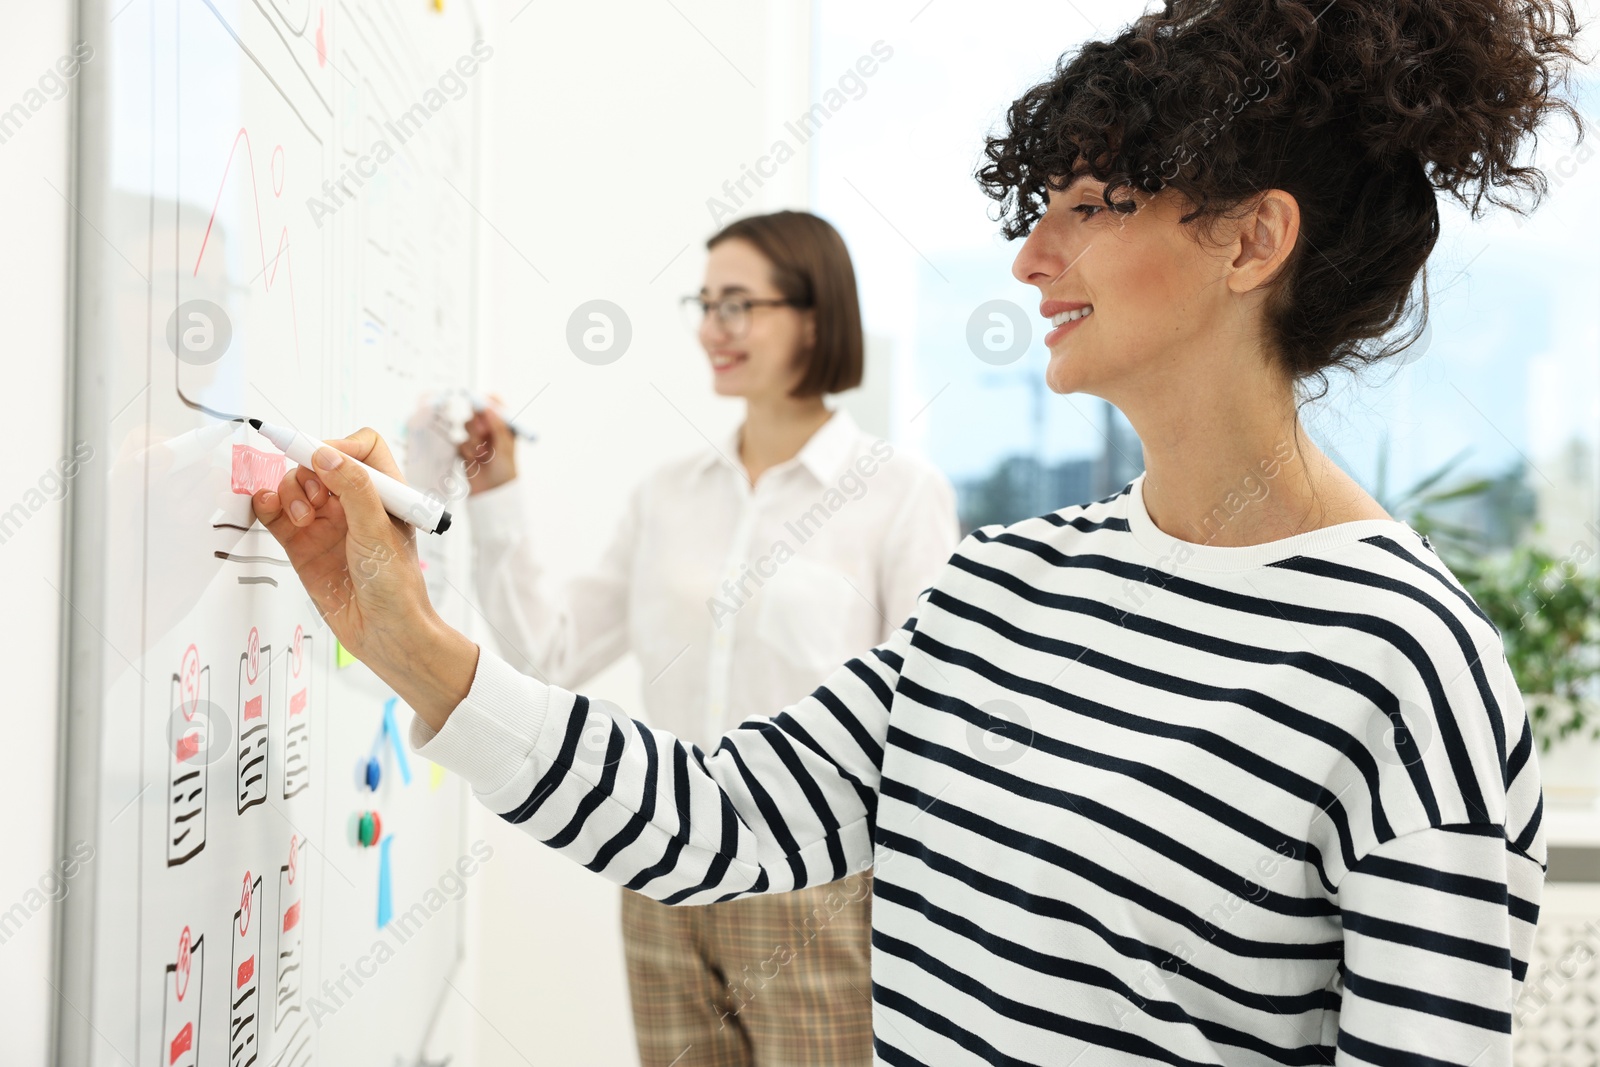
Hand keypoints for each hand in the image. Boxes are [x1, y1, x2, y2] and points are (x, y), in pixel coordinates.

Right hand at [250, 428, 478, 729]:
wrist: (383, 633)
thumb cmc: (395, 584)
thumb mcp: (377, 530)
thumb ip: (353, 487)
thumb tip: (326, 452)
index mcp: (383, 492)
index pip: (361, 447)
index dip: (340, 446)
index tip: (323, 460)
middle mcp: (353, 503)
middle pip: (318, 463)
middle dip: (308, 474)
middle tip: (316, 501)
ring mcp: (325, 523)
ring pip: (294, 486)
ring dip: (289, 492)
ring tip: (303, 519)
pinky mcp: (302, 544)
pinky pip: (275, 513)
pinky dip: (266, 504)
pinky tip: (267, 507)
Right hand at [458, 407, 517, 493]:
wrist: (492, 493)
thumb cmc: (505, 470)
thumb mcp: (505, 447)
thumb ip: (497, 426)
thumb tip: (489, 406)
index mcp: (504, 427)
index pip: (496, 405)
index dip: (487, 401)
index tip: (480, 402)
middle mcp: (491, 430)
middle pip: (477, 413)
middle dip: (477, 424)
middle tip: (482, 433)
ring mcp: (478, 439)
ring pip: (467, 426)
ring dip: (472, 440)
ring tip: (481, 454)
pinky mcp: (466, 449)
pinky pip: (460, 442)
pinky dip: (466, 451)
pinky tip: (473, 461)